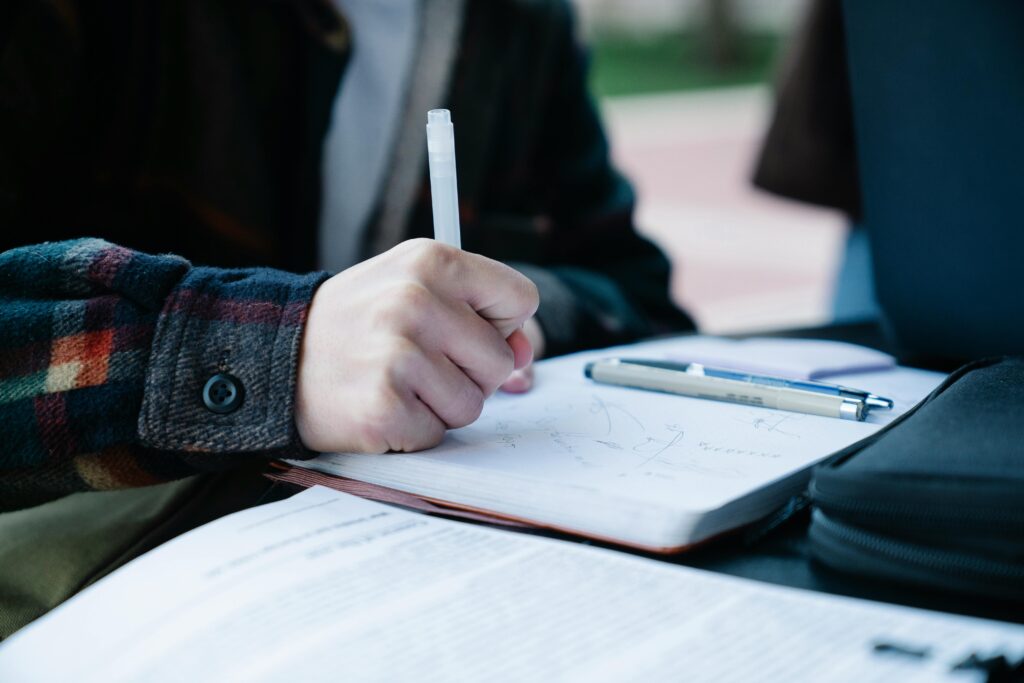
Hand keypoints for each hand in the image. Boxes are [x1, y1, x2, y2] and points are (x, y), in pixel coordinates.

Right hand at [295, 239, 538, 452]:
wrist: (274, 356)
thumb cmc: (357, 324)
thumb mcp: (412, 286)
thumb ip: (477, 310)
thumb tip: (525, 353)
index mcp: (430, 261)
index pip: (520, 298)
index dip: (499, 323)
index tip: (460, 328)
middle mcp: (415, 302)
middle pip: (500, 359)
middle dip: (469, 372)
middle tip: (417, 361)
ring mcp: (399, 357)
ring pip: (473, 403)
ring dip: (440, 405)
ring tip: (396, 382)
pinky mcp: (384, 408)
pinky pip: (437, 433)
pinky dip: (413, 431)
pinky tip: (379, 404)